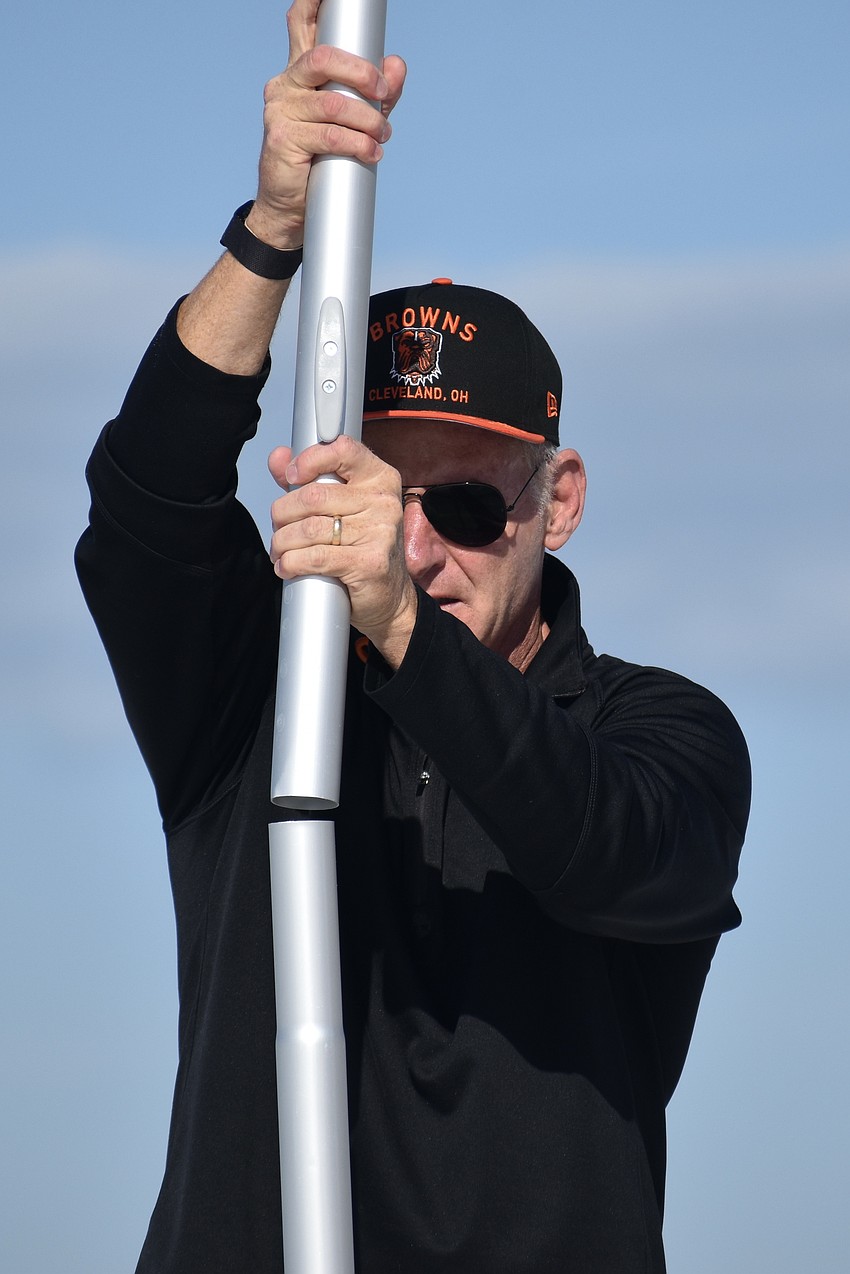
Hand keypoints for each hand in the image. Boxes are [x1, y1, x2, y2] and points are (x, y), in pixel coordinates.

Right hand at [247, 0, 406, 248]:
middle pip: (324, 57)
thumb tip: (398, 64)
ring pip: (333, 104)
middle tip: (385, 94)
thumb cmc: (321, 160)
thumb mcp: (354, 121)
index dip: (314, 2)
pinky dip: (357, 145)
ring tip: (382, 136)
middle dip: (363, 73)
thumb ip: (375, 93)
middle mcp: (286, 83)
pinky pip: (329, 136)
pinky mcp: (282, 139)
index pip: (302, 22)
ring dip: (368, 121)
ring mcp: (280, 110)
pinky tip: (371, 154)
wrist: (291, 208)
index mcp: (300, 71)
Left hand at [268, 437, 418, 666]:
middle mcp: (383, 501)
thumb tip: (278, 457)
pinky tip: (286, 567)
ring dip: (283, 542)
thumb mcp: (341, 508)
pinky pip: (316, 556)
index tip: (291, 476)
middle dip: (283, 513)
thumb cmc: (362, 548)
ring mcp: (380, 532)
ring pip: (310, 528)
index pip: (343, 450)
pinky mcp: (370, 562)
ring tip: (280, 551)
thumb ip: (310, 479)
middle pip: (314, 495)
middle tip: (278, 528)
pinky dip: (292, 563)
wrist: (390, 598)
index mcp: (379, 478)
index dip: (309, 460)